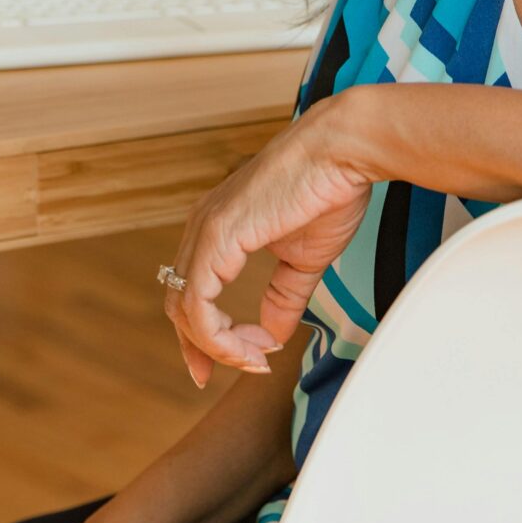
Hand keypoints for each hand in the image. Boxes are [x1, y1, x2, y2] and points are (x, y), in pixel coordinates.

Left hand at [164, 96, 372, 386]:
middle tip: (240, 370)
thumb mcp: (303, 258)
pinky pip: (198, 304)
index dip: (208, 335)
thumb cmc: (328, 190)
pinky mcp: (217, 237)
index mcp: (218, 228)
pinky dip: (218, 336)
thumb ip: (283, 296)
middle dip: (204, 348)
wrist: (342, 151)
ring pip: (185, 310)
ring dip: (218, 347)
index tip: (244, 360)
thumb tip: (274, 332)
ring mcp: (205, 230)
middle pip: (179, 305)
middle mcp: (202, 227)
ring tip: (256, 359)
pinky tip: (252, 346)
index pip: (192, 292)